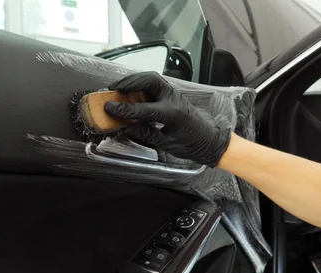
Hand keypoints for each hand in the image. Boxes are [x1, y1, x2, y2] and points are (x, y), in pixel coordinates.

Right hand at [104, 72, 230, 166]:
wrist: (211, 141)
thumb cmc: (192, 144)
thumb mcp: (166, 144)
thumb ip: (146, 133)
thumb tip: (127, 127)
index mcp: (172, 113)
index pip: (142, 108)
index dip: (123, 109)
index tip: (109, 107)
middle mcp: (174, 99)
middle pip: (149, 80)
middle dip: (129, 82)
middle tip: (113, 88)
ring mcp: (175, 95)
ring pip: (153, 79)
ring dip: (135, 80)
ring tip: (120, 87)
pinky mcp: (174, 96)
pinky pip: (156, 85)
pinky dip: (142, 85)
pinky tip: (133, 91)